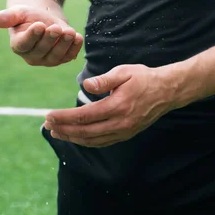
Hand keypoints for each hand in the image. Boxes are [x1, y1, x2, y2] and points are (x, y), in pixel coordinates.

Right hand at [0, 5, 83, 66]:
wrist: (43, 17)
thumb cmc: (28, 15)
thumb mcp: (18, 13)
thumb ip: (7, 17)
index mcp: (18, 45)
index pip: (25, 44)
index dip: (33, 36)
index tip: (40, 25)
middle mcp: (32, 56)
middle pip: (42, 50)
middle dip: (50, 39)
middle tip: (57, 27)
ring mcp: (47, 59)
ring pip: (56, 56)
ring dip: (64, 44)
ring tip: (70, 31)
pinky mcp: (61, 58)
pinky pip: (68, 56)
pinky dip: (74, 48)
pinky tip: (78, 37)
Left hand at [43, 64, 187, 146]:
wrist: (167, 91)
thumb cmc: (144, 78)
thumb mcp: (124, 72)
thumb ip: (104, 80)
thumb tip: (86, 85)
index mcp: (117, 106)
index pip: (84, 116)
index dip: (64, 118)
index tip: (49, 116)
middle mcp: (120, 123)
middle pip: (85, 131)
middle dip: (64, 129)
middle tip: (47, 125)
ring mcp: (124, 131)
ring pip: (92, 140)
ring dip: (72, 138)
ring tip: (56, 132)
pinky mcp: (126, 134)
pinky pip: (102, 142)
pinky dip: (86, 141)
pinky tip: (76, 137)